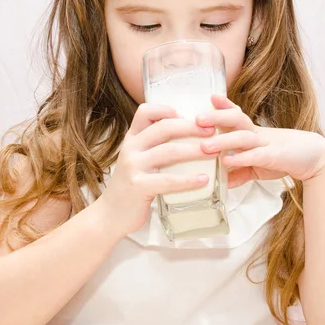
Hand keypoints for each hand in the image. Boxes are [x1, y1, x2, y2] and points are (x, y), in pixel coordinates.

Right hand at [101, 103, 217, 236]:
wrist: (111, 215)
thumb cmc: (133, 185)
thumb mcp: (138, 159)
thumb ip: (154, 146)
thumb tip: (190, 135)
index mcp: (132, 138)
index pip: (145, 111)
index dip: (167, 109)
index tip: (189, 115)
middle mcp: (131, 148)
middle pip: (164, 128)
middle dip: (191, 127)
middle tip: (212, 131)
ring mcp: (133, 166)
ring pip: (169, 151)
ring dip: (195, 150)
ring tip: (213, 152)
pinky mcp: (139, 186)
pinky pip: (168, 180)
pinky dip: (188, 179)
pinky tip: (203, 180)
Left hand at [197, 94, 324, 186]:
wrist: (316, 159)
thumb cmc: (284, 157)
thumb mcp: (257, 165)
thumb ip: (239, 170)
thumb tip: (221, 181)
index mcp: (252, 132)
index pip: (235, 114)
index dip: (222, 106)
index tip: (209, 97)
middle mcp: (257, 133)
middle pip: (235, 120)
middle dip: (215, 118)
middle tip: (196, 118)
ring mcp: (266, 143)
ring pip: (242, 137)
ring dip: (222, 141)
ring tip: (205, 146)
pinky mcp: (274, 157)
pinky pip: (256, 156)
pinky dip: (241, 158)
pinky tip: (228, 161)